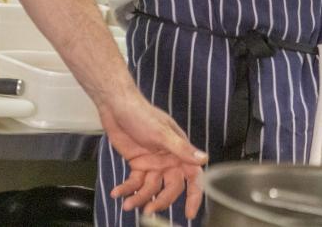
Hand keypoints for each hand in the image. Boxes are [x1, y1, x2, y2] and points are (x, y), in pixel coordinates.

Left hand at [101, 88, 206, 217]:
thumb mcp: (162, 132)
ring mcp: (152, 164)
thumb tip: (204, 159)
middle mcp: (168, 160)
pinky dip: (126, 189)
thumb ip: (182, 149)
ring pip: (150, 189)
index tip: (189, 213)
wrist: (117, 107)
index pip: (193, 176)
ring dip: (139, 198)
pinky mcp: (137, 165)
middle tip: (148, 210)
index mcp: (180, 151)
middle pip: (170, 188)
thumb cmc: (143, 115)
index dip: (194, 195)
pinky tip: (117, 193)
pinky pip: (134, 183)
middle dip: (160, 201)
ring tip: (127, 204)